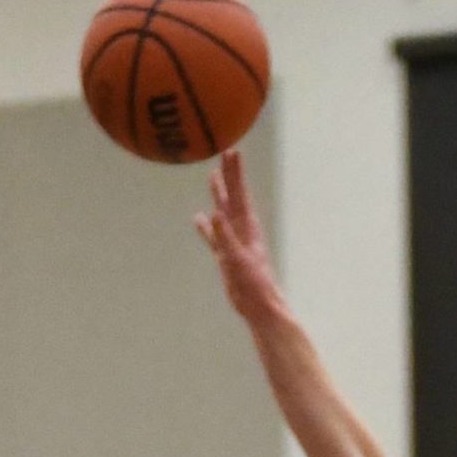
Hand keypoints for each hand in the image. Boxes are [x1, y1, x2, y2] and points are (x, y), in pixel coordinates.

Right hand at [193, 149, 284, 323]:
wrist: (258, 305)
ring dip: (218, 195)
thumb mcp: (238, 259)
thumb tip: (214, 213)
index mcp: (246, 226)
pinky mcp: (225, 255)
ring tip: (212, 177)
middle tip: (224, 152)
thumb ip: (225, 237)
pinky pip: (213, 236)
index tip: (232, 151)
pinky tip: (198, 218)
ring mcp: (233, 241)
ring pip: (222, 211)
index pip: (239, 193)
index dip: (235, 172)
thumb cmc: (253, 283)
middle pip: (232, 195)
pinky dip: (206, 226)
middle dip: (228, 175)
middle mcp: (241, 229)